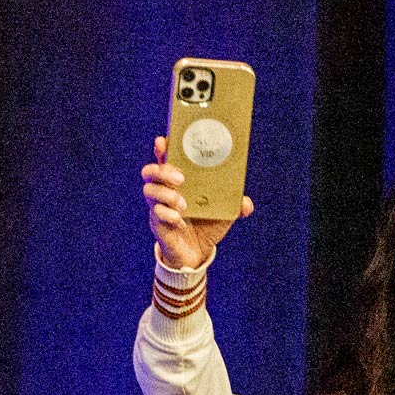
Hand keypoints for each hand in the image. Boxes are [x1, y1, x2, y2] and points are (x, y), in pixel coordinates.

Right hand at [141, 136, 253, 269]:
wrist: (197, 254)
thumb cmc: (207, 226)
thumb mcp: (224, 214)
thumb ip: (235, 205)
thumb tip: (245, 203)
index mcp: (178, 182)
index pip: (165, 159)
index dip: (162, 148)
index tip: (163, 141)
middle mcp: (164, 191)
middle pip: (150, 172)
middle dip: (163, 171)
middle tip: (181, 179)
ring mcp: (158, 206)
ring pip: (149, 191)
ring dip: (166, 195)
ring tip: (184, 204)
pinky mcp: (158, 223)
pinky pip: (156, 214)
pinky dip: (169, 216)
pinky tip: (181, 222)